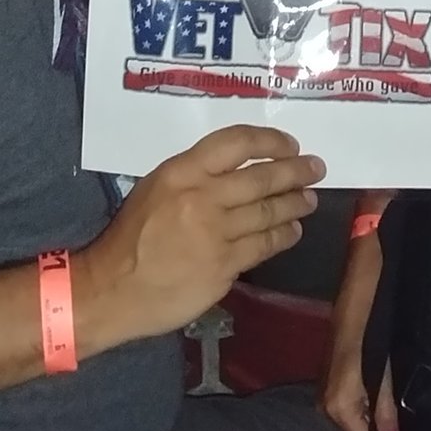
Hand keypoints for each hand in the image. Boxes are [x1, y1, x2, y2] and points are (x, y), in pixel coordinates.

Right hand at [81, 125, 323, 348]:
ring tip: (309, 199)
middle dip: (296, 172)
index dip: (270, 141)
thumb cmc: (131, 236)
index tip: (290, 146)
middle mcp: (203, 197)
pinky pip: (264, 246)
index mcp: (182, 172)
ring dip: (295, 204)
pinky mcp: (224, 266)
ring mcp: (216, 234)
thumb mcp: (156, 189)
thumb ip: (196, 176)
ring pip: (269, 213)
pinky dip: (283, 236)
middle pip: (262, 178)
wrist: (113, 289)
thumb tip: (240, 169)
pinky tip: (292, 231)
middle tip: (317, 168)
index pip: (236, 143)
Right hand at [320, 342, 398, 430]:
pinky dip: (360, 406)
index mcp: (338, 410)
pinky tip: (374, 395)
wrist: (352, 311)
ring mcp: (322, 398)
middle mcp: (325, 409)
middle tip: (398, 422)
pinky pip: (345, 408)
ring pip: (350, 420)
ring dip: (368, 417)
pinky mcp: (324, 387)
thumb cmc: (370, 343)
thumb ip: (386, 415)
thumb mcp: (384, 380)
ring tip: (389, 409)